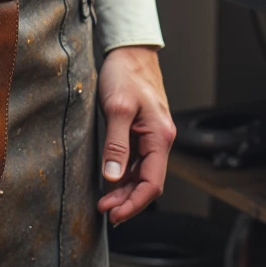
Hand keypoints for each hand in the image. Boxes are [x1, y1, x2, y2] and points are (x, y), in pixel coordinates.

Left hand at [96, 46, 175, 225]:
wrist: (131, 52)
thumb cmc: (126, 74)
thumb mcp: (117, 109)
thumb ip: (116, 145)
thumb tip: (112, 177)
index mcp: (160, 137)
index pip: (152, 183)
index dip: (134, 204)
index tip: (114, 214)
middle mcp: (160, 140)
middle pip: (148, 182)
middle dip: (127, 201)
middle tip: (104, 211)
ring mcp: (152, 137)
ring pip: (142, 174)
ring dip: (125, 190)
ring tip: (105, 201)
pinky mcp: (143, 132)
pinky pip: (137, 161)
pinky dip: (125, 175)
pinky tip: (111, 182)